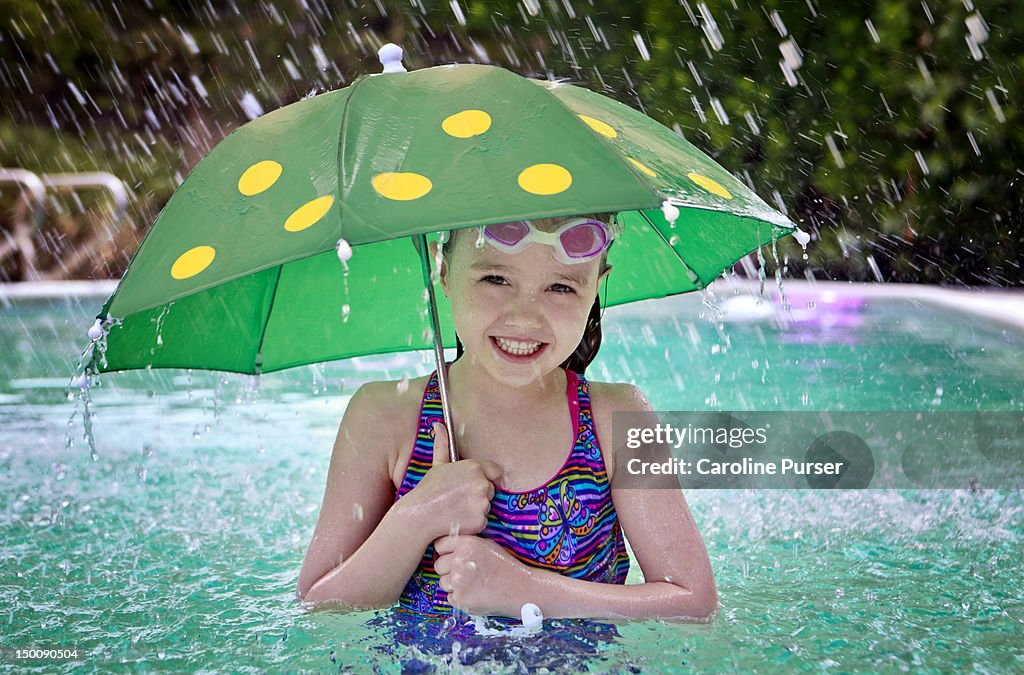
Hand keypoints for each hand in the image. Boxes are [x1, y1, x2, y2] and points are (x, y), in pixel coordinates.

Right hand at [404, 422, 502, 540]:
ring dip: (475, 509)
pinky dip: (473, 523)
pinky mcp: (480, 520)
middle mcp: (481, 483)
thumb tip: (438, 424)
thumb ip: (442, 444)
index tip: (474, 484)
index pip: (495, 471)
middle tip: (458, 498)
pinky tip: (457, 520)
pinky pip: (482, 522)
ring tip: (455, 509)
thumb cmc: (428, 490)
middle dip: (478, 495)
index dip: (487, 477)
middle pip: (490, 490)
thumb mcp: (437, 465)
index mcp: (474, 467)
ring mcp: (482, 503)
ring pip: (486, 506)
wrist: (420, 515)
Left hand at [433, 534, 534, 616]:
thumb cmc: (506, 566)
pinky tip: (476, 594)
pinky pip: (451, 597)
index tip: (452, 556)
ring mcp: (459, 581)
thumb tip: (445, 547)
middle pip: (439, 565)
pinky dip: (460, 598)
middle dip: (448, 569)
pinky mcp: (461, 599)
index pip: (439, 545)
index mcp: (467, 544)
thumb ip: (466, 544)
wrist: (523, 589)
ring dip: (454, 585)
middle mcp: (460, 561)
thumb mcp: (487, 545)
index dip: (446, 552)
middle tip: (466, 573)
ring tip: (474, 584)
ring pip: (443, 582)